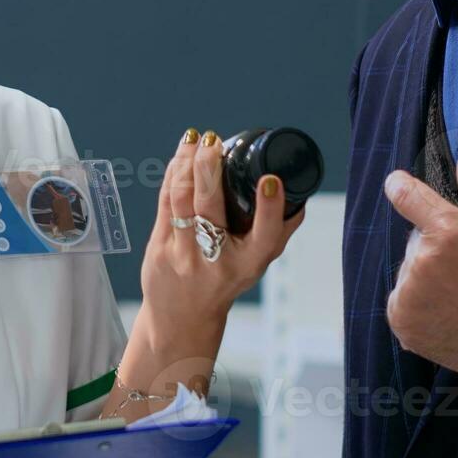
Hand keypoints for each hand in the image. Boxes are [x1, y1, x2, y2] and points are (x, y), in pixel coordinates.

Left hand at [135, 128, 305, 356]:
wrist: (181, 319)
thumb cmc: (225, 282)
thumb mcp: (257, 264)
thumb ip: (277, 232)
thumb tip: (299, 197)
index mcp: (249, 263)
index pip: (265, 235)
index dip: (270, 207)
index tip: (271, 179)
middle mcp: (215, 259)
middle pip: (209, 206)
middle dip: (210, 167)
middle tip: (215, 141)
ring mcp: (183, 253)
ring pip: (181, 197)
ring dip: (186, 162)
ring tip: (195, 139)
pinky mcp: (159, 246)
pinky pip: (166, 201)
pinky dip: (173, 174)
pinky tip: (181, 155)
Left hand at [383, 126, 457, 388]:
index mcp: (447, 232)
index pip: (406, 194)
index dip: (402, 186)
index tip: (398, 183)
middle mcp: (422, 264)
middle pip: (416, 240)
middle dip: (437, 245)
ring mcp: (410, 297)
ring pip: (409, 271)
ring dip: (428, 276)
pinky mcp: (404, 325)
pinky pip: (402, 300)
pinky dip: (420, 303)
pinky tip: (452, 310)